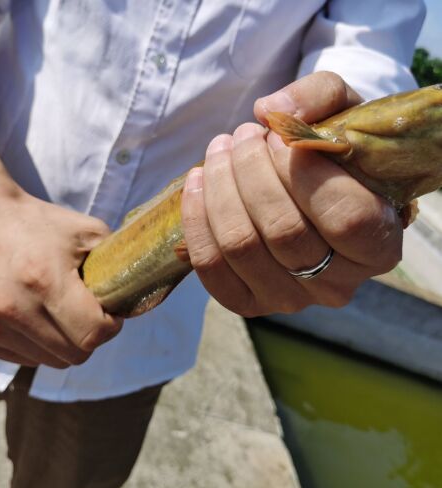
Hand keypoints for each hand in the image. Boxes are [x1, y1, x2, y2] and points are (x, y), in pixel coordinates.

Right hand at [0, 185, 121, 367]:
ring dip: (66, 342)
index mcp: (45, 281)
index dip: (111, 325)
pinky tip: (37, 315)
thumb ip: (118, 266)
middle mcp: (14, 309)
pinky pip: (29, 359)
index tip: (110, 310)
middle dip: (91, 335)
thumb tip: (137, 298)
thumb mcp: (89, 232)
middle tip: (88, 310)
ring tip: (60, 310)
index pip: (93, 334)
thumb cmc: (42, 224)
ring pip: (53, 361)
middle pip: (76, 354)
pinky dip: (42, 344)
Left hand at [181, 72, 402, 316]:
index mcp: (378, 246)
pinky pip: (210, 266)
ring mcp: (288, 299)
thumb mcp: (342, 116)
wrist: (309, 196)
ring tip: (218, 150)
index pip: (345, 217)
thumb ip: (319, 97)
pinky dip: (196, 218)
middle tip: (241, 135)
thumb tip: (269, 110)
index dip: (303, 171)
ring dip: (219, 187)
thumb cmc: (332, 159)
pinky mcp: (246, 302)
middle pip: (282, 231)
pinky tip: (197, 181)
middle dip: (250, 171)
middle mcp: (336, 285)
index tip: (278, 137)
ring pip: (241, 246)